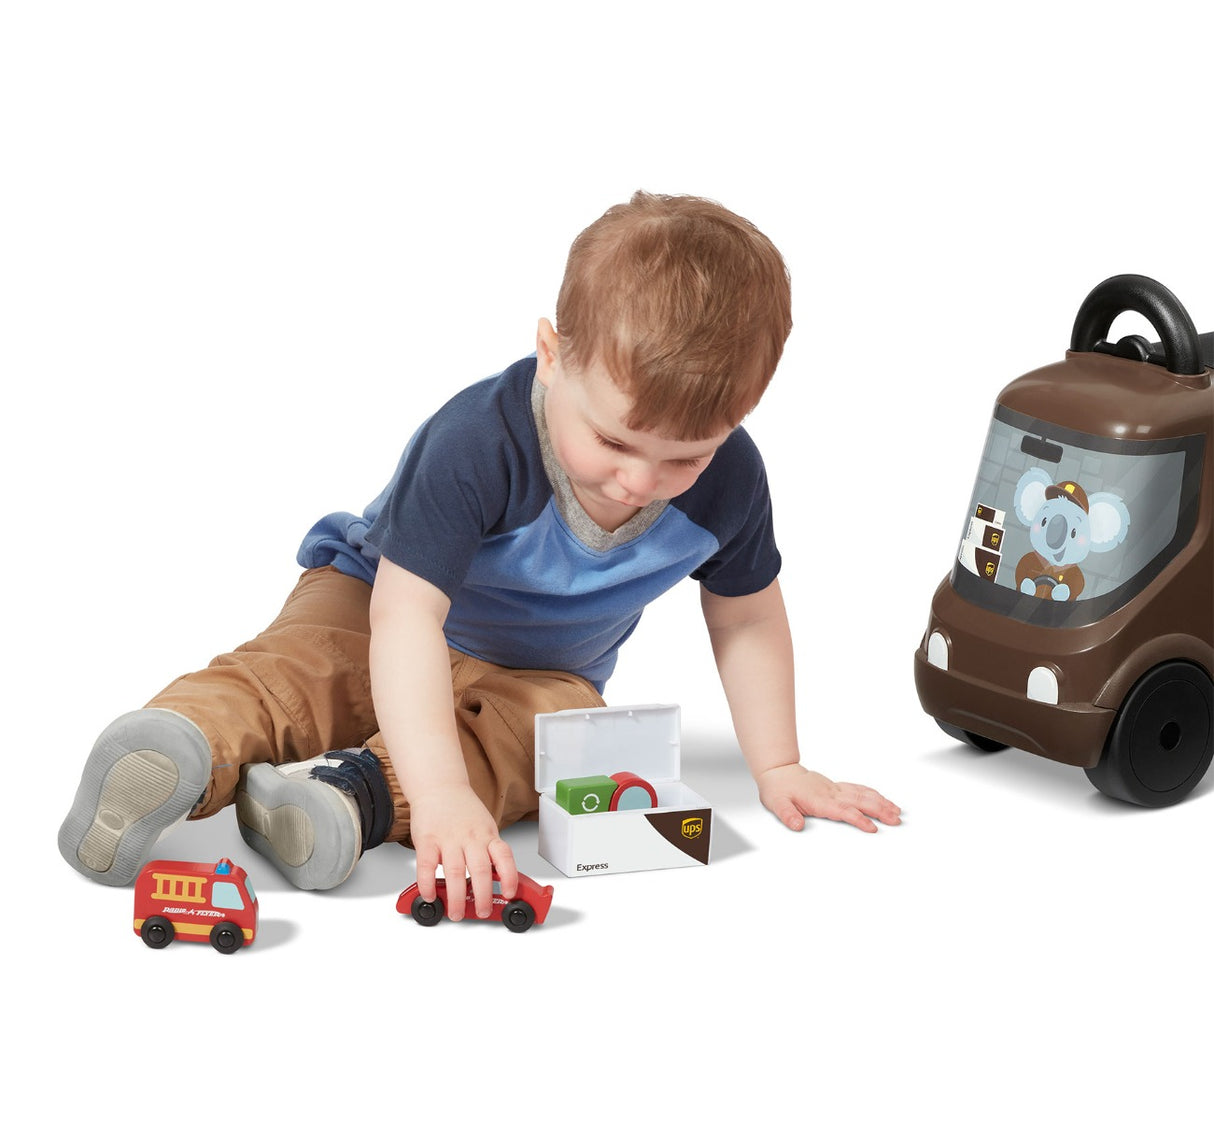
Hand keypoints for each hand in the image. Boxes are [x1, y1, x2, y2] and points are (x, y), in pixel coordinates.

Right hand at [408, 782, 517, 919]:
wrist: (439, 786)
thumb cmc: (462, 809)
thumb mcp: (484, 826)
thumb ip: (488, 850)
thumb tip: (497, 879)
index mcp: (488, 835)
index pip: (504, 857)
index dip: (510, 877)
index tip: (510, 894)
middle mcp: (471, 838)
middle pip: (481, 870)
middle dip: (483, 896)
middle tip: (483, 911)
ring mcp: (449, 839)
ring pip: (455, 872)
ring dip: (456, 897)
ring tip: (456, 912)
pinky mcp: (427, 840)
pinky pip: (427, 866)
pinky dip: (428, 883)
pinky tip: (430, 895)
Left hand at [757, 763, 901, 833]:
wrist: (778, 772)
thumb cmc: (779, 789)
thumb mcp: (777, 804)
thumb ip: (788, 815)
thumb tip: (796, 825)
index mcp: (820, 800)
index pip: (844, 811)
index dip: (859, 819)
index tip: (872, 827)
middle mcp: (831, 793)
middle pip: (860, 801)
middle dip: (880, 810)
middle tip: (896, 820)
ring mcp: (836, 789)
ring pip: (863, 794)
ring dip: (881, 802)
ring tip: (897, 811)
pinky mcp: (837, 787)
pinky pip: (859, 788)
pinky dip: (873, 793)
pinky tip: (882, 799)